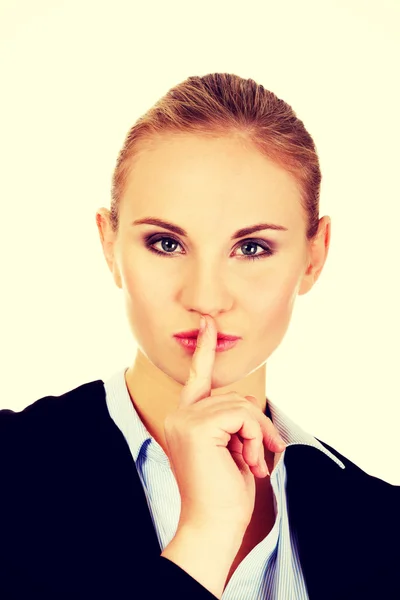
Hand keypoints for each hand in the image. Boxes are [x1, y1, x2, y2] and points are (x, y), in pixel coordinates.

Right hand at [164, 314, 285, 534]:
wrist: (214, 525)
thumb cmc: (225, 492)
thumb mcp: (232, 447)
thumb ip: (232, 420)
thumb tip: (250, 404)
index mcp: (185, 418)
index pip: (197, 378)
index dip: (204, 350)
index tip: (208, 324)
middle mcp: (179, 414)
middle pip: (232, 396)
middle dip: (257, 423)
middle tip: (268, 452)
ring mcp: (185, 419)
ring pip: (241, 405)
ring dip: (258, 434)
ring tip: (256, 462)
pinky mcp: (197, 427)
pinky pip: (242, 415)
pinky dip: (255, 436)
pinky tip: (250, 462)